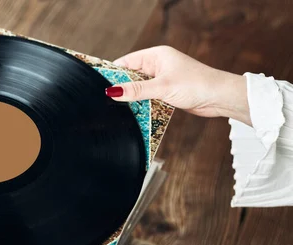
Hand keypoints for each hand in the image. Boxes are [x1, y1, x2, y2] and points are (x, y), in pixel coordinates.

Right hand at [108, 46, 250, 125]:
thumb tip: (113, 92)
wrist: (219, 98)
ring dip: (133, 100)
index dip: (112, 73)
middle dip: (122, 89)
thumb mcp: (162, 87)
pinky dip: (142, 106)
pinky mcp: (166, 93)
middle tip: (108, 100)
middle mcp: (158, 66)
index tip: (100, 85)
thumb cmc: (197, 85)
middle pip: (131, 78)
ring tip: (120, 108)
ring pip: (139, 90)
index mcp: (156, 56)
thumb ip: (136, 91)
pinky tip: (135, 113)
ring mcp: (162, 80)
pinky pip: (148, 99)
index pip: (126, 62)